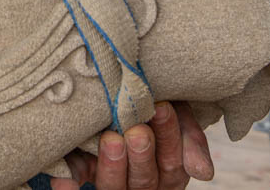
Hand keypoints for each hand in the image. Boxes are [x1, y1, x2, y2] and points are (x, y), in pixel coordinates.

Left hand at [53, 103, 213, 189]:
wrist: (116, 89)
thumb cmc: (151, 99)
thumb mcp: (175, 110)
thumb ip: (188, 136)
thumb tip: (203, 174)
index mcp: (168, 170)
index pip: (174, 163)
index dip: (170, 138)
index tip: (162, 108)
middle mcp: (142, 182)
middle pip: (145, 181)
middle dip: (141, 156)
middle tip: (137, 132)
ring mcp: (112, 181)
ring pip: (114, 188)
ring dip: (113, 167)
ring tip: (111, 140)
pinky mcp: (81, 171)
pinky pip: (76, 180)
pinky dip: (69, 184)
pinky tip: (65, 184)